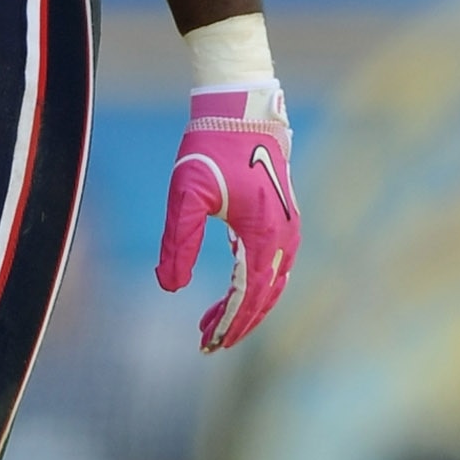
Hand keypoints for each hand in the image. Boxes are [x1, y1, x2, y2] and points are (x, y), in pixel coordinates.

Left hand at [156, 87, 299, 352]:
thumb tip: (170, 287)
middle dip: (237, 324)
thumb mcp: (186, 193)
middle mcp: (284, 237)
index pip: (248, 294)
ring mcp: (288, 231)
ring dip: (247, 310)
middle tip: (208, 345)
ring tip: (216, 328)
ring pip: (272, 285)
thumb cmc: (211, 148)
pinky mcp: (283, 223)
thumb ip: (179, 242)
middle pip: (264, 296)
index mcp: (263, 234)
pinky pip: (273, 269)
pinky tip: (233, 299)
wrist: (241, 113)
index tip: (208, 343)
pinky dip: (255, 290)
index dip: (229, 322)